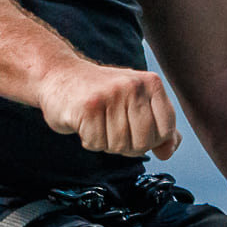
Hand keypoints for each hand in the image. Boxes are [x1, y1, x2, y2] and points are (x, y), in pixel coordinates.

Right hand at [37, 60, 181, 158]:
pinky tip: (84, 123)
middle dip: (128, 145)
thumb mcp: (136, 102)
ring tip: (98, 123)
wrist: (58, 75)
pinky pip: (97, 144)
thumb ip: (159, 125)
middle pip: (144, 142)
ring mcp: (111, 95)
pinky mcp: (87, 108)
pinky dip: (89, 141)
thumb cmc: (102, 93)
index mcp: (151, 83)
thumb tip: (168, 151)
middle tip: (112, 128)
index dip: (152, 140)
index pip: (167, 130)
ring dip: (106, 143)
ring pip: (120, 146)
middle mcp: (134, 86)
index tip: (136, 130)